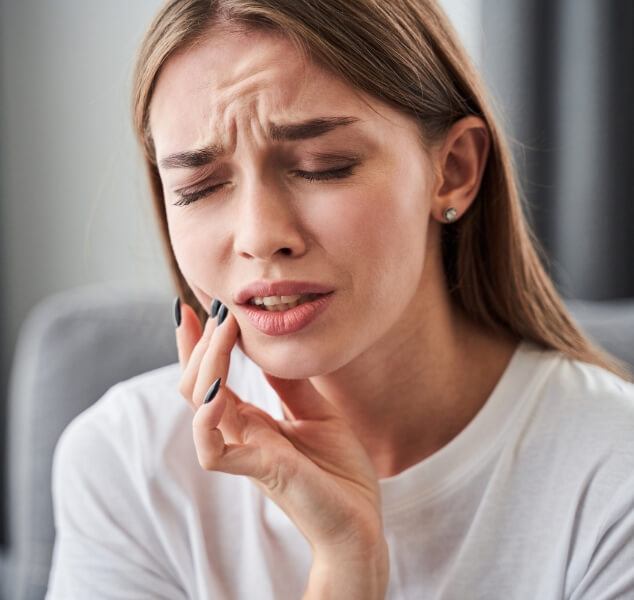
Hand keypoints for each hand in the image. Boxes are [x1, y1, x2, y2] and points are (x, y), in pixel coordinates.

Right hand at [175, 299, 387, 562]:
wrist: (362, 521)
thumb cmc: (339, 471)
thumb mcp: (317, 411)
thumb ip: (290, 383)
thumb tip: (271, 345)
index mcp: (253, 421)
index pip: (212, 377)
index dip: (200, 344)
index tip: (197, 305)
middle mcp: (241, 433)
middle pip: (196, 384)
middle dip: (200, 343)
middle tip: (215, 308)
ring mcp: (245, 451)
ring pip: (199, 405)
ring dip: (205, 363)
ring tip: (222, 330)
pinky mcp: (258, 470)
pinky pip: (212, 448)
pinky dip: (206, 417)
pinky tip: (218, 389)